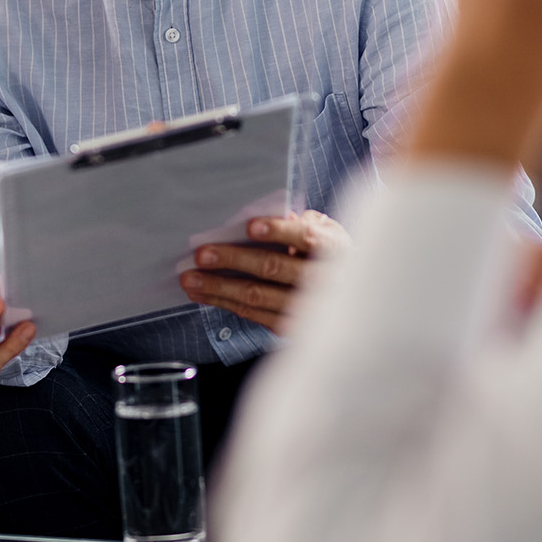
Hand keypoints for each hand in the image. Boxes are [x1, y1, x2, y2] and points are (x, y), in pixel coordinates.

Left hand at [178, 210, 349, 334]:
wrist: (351, 297)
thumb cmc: (330, 254)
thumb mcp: (327, 231)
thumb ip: (303, 222)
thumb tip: (278, 215)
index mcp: (334, 248)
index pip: (306, 238)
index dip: (278, 231)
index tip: (249, 227)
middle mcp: (323, 280)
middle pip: (273, 267)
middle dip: (234, 260)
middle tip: (202, 254)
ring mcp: (305, 308)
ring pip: (257, 296)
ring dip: (218, 287)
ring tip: (191, 279)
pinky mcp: (290, 326)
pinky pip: (253, 314)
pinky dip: (224, 303)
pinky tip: (204, 294)